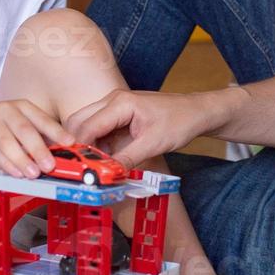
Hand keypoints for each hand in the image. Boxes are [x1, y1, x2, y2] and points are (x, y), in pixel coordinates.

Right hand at [0, 100, 73, 179]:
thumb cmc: (3, 124)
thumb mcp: (21, 121)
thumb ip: (38, 135)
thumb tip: (60, 153)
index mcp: (23, 106)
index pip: (42, 119)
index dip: (57, 131)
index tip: (70, 143)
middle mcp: (7, 110)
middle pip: (25, 130)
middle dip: (38, 150)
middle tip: (49, 166)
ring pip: (8, 142)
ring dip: (22, 160)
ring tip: (33, 173)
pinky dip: (6, 164)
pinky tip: (15, 172)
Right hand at [64, 89, 216, 166]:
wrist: (197, 112)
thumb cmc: (180, 121)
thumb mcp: (153, 144)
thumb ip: (126, 159)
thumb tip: (107, 175)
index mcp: (120, 103)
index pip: (87, 127)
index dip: (80, 150)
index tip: (79, 170)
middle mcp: (112, 100)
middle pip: (78, 122)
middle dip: (76, 145)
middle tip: (80, 168)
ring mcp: (114, 106)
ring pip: (85, 124)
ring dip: (87, 145)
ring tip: (93, 167)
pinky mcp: (118, 114)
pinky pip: (98, 128)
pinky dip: (97, 144)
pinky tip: (104, 160)